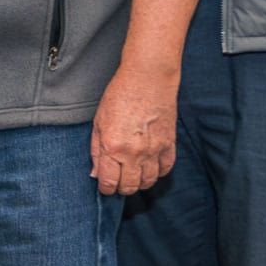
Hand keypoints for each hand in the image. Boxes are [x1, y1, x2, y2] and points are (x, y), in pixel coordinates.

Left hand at [90, 63, 177, 195]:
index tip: (106, 185)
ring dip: (139, 182)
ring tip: (134, 175)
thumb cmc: (120, 94)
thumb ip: (96, 150)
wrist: (148, 77)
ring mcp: (153, 149)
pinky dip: (158, 172)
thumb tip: (96, 174)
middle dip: (122, 188)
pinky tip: (151, 166)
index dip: (106, 188)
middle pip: (129, 187)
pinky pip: (165, 169)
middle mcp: (133, 153)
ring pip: (148, 182)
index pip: (109, 183)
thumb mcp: (99, 121)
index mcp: (112, 147)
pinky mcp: (169, 143)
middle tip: (119, 181)